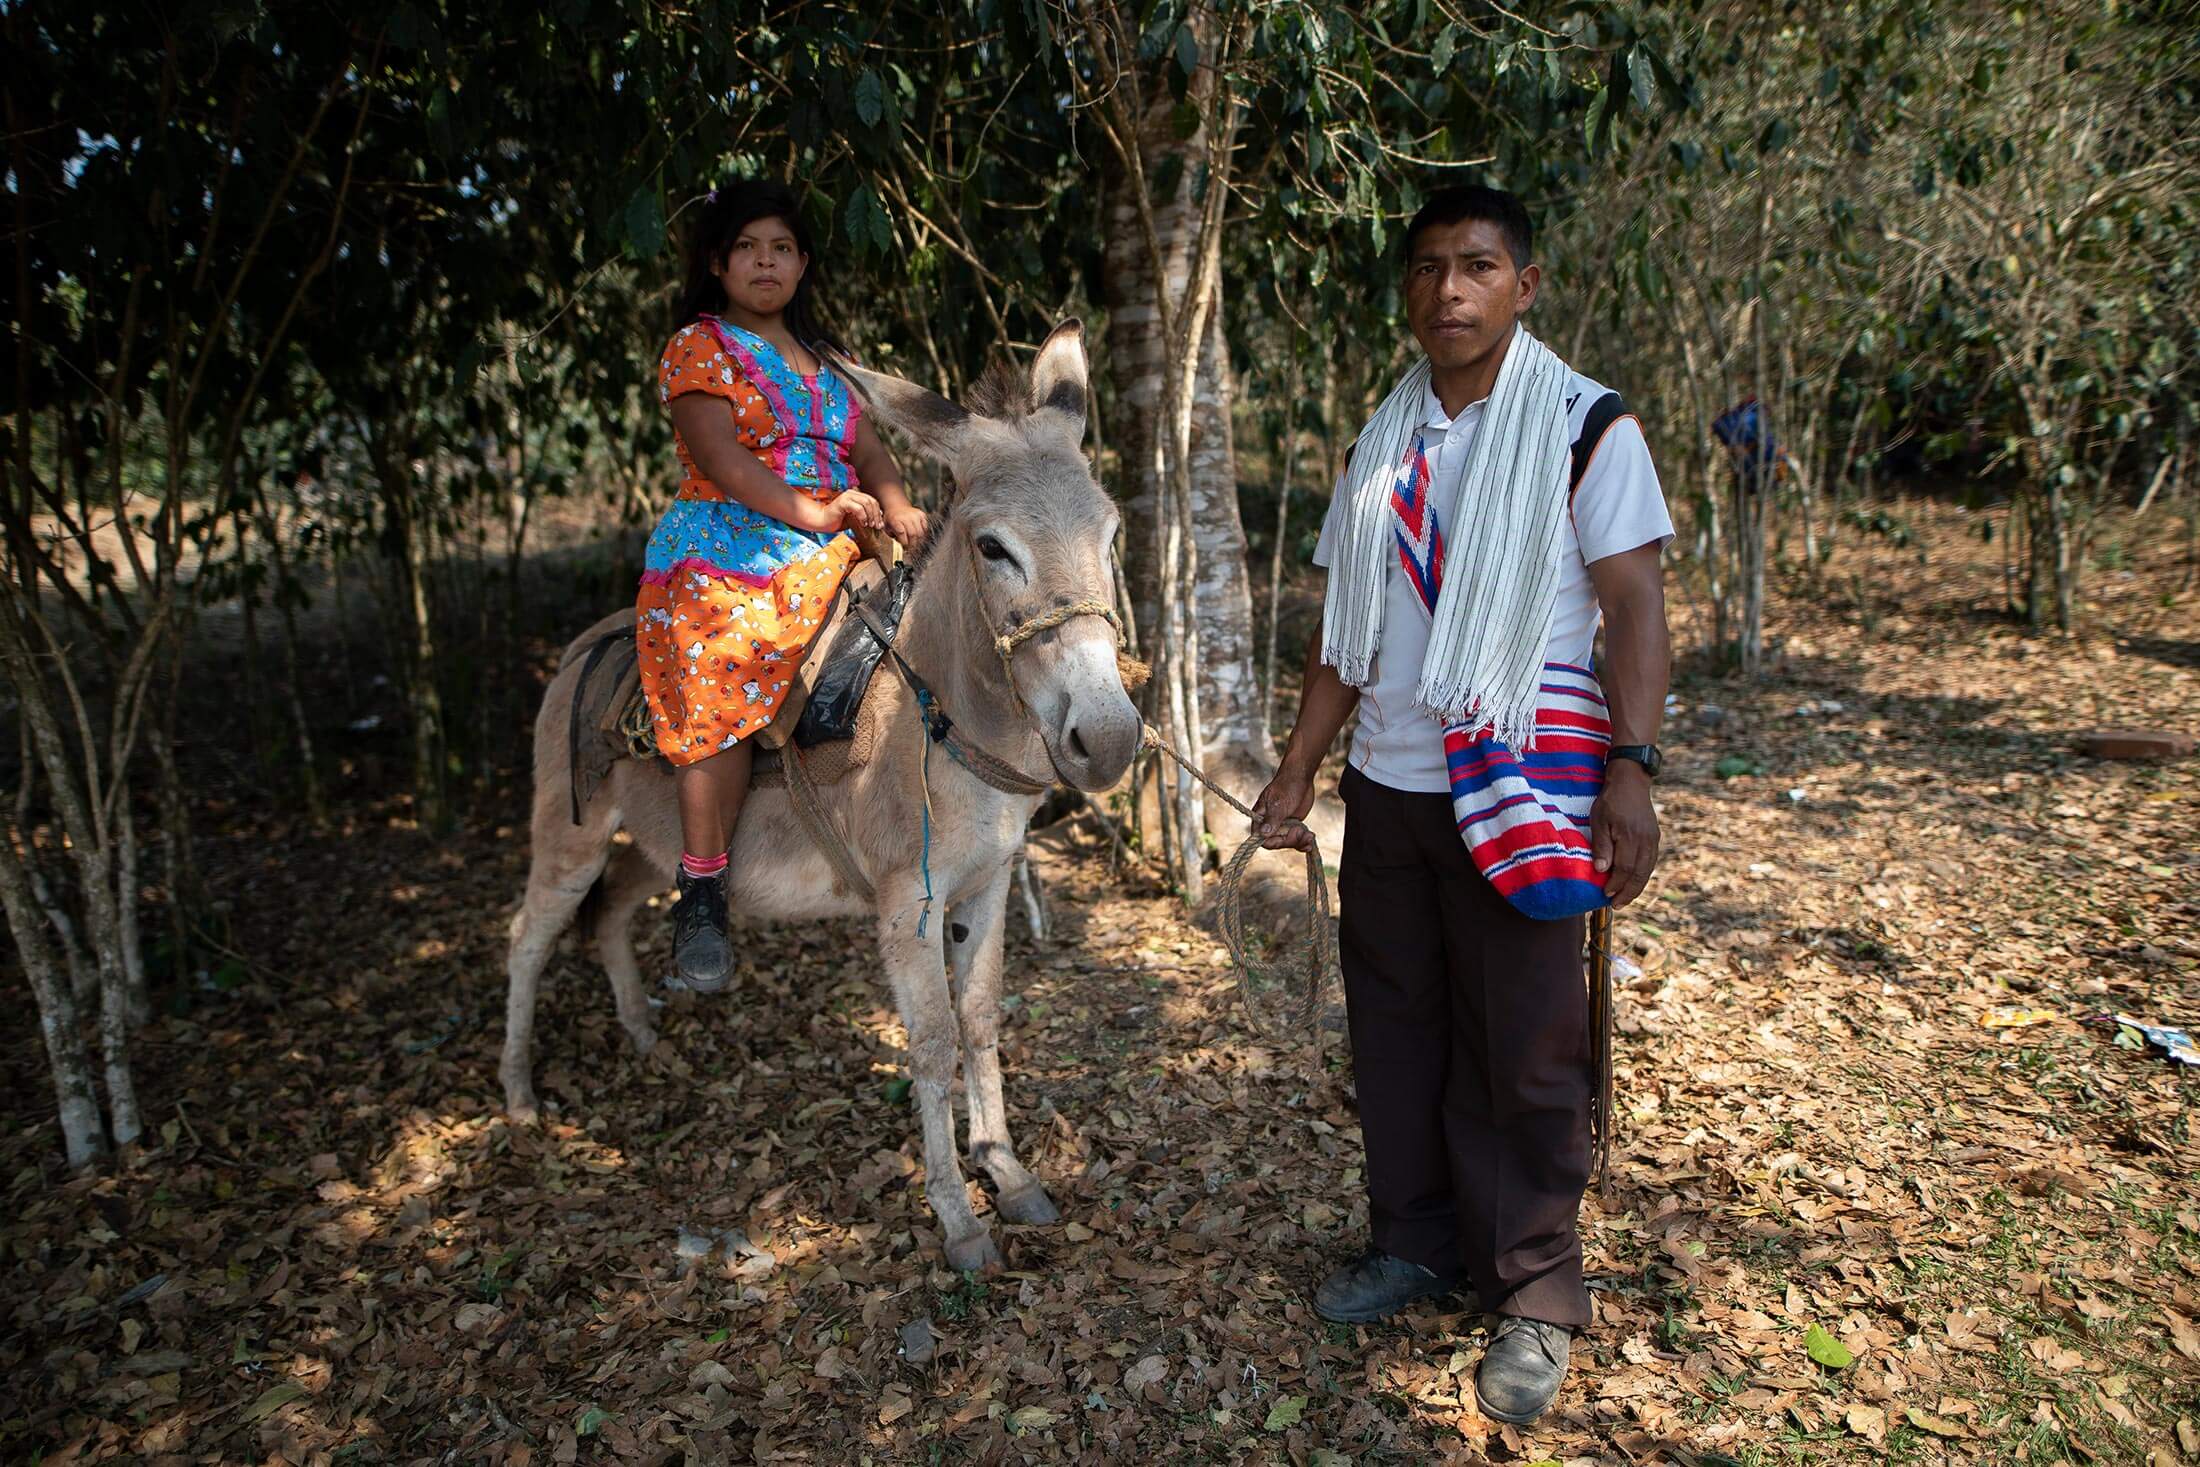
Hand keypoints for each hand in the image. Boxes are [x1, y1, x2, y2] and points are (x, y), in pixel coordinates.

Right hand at [823, 489, 883, 531]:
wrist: (823, 522)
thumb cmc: (838, 521)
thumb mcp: (855, 518)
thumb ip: (865, 516)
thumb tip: (878, 520)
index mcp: (856, 495)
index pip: (872, 501)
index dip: (878, 512)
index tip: (880, 524)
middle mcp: (852, 493)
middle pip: (871, 501)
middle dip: (876, 515)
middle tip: (876, 526)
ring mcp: (847, 496)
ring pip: (866, 503)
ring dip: (871, 515)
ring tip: (870, 525)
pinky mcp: (842, 502)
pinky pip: (858, 508)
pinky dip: (863, 516)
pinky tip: (862, 523)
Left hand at [883, 503, 929, 549]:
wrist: (897, 507)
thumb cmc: (892, 520)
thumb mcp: (887, 528)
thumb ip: (894, 537)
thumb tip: (903, 547)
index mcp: (894, 519)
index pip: (901, 533)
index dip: (904, 542)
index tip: (904, 547)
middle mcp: (906, 516)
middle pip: (913, 534)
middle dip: (912, 544)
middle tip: (910, 548)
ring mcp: (915, 515)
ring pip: (920, 532)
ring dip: (918, 540)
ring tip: (913, 542)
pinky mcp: (921, 514)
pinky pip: (925, 528)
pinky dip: (922, 534)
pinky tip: (917, 535)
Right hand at [1250, 761, 1316, 851]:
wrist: (1300, 778)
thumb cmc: (1286, 786)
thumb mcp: (1279, 804)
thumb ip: (1271, 819)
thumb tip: (1262, 834)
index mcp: (1261, 819)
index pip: (1263, 840)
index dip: (1276, 842)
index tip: (1288, 836)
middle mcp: (1270, 825)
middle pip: (1278, 843)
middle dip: (1292, 841)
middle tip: (1301, 832)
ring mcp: (1283, 826)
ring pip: (1290, 843)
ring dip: (1300, 842)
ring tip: (1310, 836)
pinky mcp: (1293, 826)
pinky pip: (1297, 840)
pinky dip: (1304, 842)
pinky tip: (1311, 838)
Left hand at [1590, 761, 1659, 907]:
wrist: (1631, 782)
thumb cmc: (1610, 800)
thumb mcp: (1599, 820)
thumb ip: (1601, 845)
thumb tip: (1601, 870)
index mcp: (1630, 837)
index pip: (1625, 869)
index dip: (1616, 884)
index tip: (1605, 894)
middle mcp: (1645, 841)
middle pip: (1639, 874)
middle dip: (1627, 892)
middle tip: (1615, 905)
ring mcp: (1652, 840)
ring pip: (1647, 870)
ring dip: (1636, 887)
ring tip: (1624, 899)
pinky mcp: (1654, 838)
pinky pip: (1650, 862)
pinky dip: (1642, 876)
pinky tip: (1633, 882)